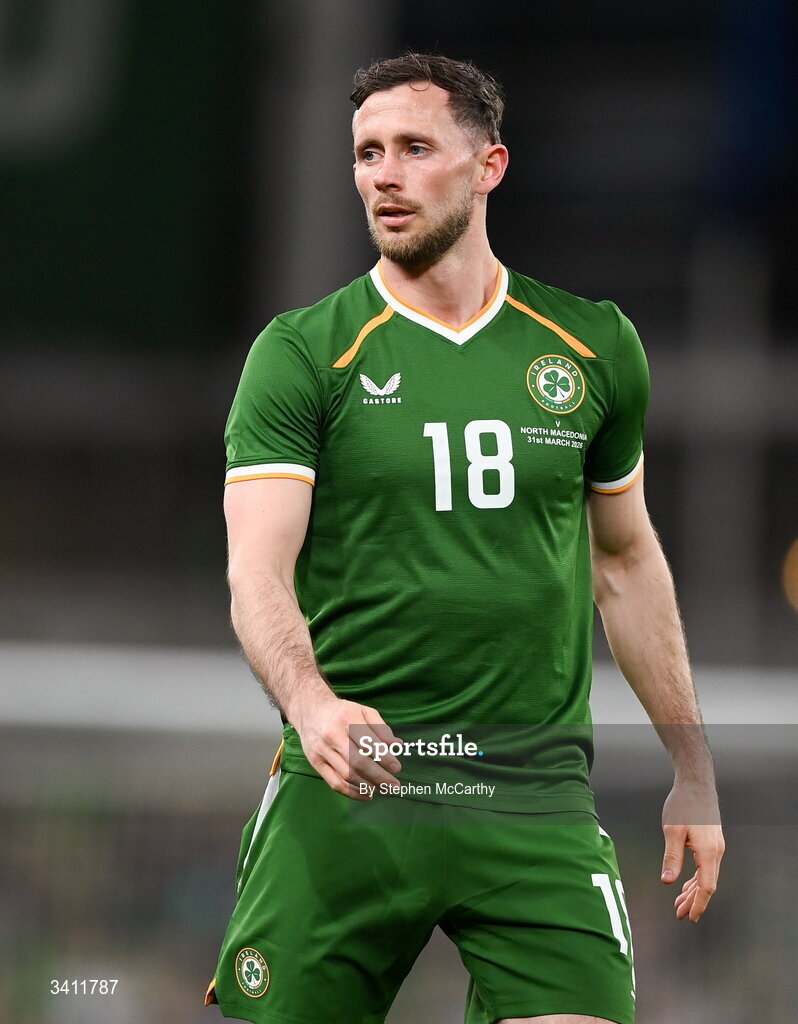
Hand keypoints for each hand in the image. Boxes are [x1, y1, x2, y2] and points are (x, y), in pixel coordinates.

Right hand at [292, 694, 402, 799]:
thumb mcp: (363, 711)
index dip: (384, 758)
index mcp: (347, 719)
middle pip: (357, 762)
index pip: (368, 743)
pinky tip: (366, 794)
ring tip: (383, 791)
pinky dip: (352, 793)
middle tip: (394, 785)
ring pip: (346, 775)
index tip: (397, 768)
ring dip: (367, 787)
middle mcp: (332, 735)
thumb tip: (397, 746)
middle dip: (379, 777)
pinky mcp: (315, 763)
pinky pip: (335, 783)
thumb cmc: (342, 712)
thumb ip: (381, 728)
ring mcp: (322, 751)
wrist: (310, 710)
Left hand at [661, 781, 724, 921]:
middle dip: (693, 900)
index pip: (706, 887)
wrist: (696, 783)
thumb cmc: (683, 804)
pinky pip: (705, 866)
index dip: (698, 903)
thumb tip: (668, 882)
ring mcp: (716, 846)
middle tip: (679, 913)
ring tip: (679, 902)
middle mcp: (716, 852)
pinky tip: (686, 884)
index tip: (689, 917)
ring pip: (706, 875)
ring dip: (693, 890)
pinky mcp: (711, 841)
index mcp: (708, 852)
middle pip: (707, 884)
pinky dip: (696, 877)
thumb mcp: (672, 831)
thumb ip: (672, 857)